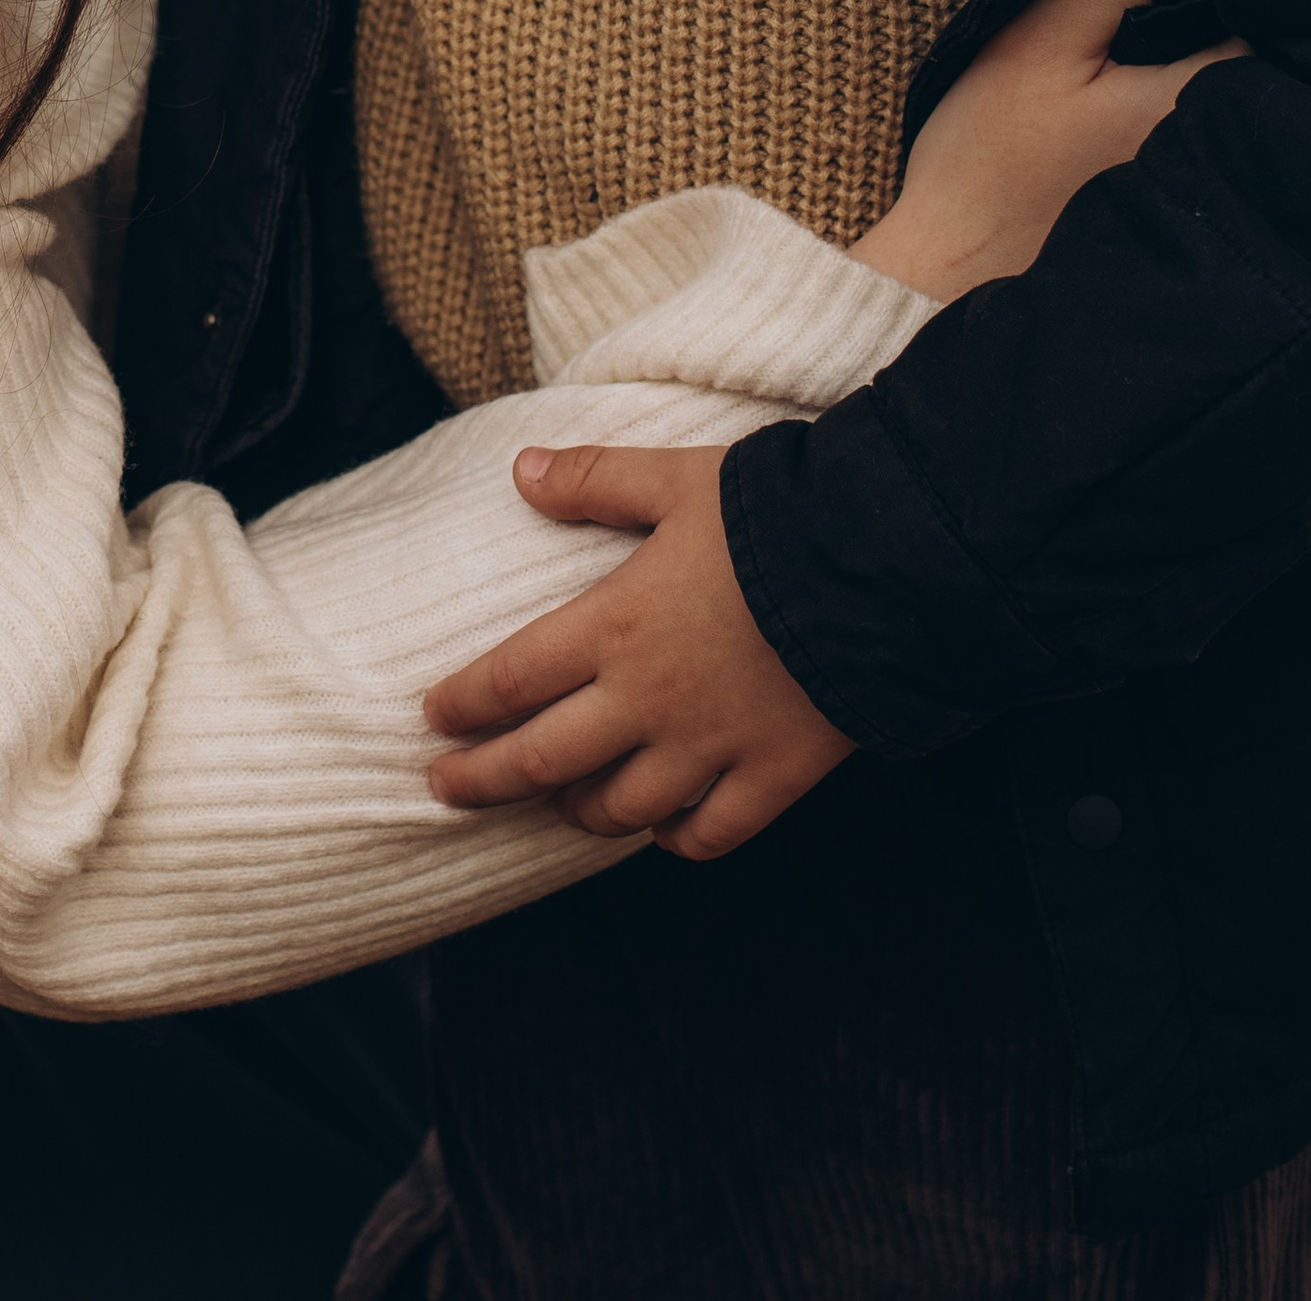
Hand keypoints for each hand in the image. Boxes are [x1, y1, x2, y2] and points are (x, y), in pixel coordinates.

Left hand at [423, 443, 847, 854]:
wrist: (880, 569)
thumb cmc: (772, 517)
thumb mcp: (675, 478)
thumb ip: (596, 478)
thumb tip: (523, 471)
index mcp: (614, 626)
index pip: (511, 679)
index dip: (463, 705)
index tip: (430, 720)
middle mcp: (649, 701)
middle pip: (543, 759)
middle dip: (484, 780)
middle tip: (444, 789)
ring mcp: (710, 748)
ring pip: (622, 809)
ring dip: (578, 811)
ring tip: (557, 805)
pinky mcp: (772, 777)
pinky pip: (710, 834)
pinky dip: (676, 839)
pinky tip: (660, 830)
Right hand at [849, 0, 1243, 302]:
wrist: (950, 267)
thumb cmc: (987, 160)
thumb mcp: (1037, 44)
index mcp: (1192, 104)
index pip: (1257, 13)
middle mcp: (1212, 149)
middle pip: (1248, 51)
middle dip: (1208, 10)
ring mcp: (1195, 181)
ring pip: (1223, 88)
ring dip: (1189, 52)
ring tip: (1122, 41)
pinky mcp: (1173, 199)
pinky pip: (1197, 126)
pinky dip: (1171, 95)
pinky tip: (1116, 89)